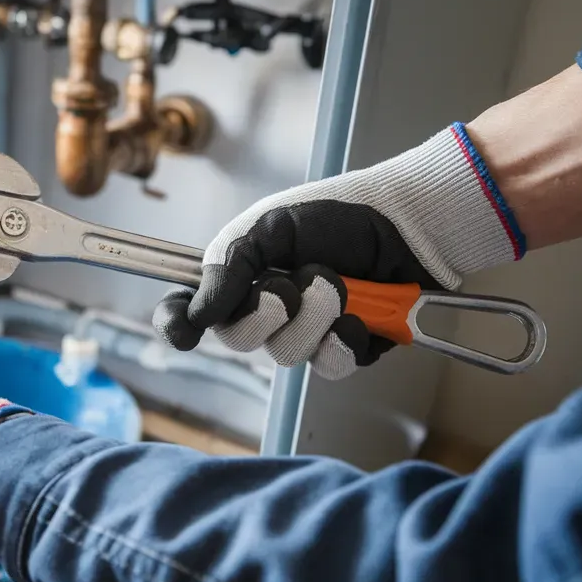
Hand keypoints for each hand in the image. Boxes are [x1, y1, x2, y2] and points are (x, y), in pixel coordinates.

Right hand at [153, 123, 524, 378]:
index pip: (192, 310)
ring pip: (287, 354)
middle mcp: (267, 311)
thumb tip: (199, 312)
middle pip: (237, 340)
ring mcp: (306, 334)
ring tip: (338, 282)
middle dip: (264, 312)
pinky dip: (343, 337)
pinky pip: (329, 365)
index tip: (184, 331)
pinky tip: (357, 315)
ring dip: (314, 314)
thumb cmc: (336, 215)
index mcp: (241, 278)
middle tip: (287, 285)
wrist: (404, 224)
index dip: (177, 324)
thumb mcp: (270, 227)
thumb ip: (229, 266)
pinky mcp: (345, 349)